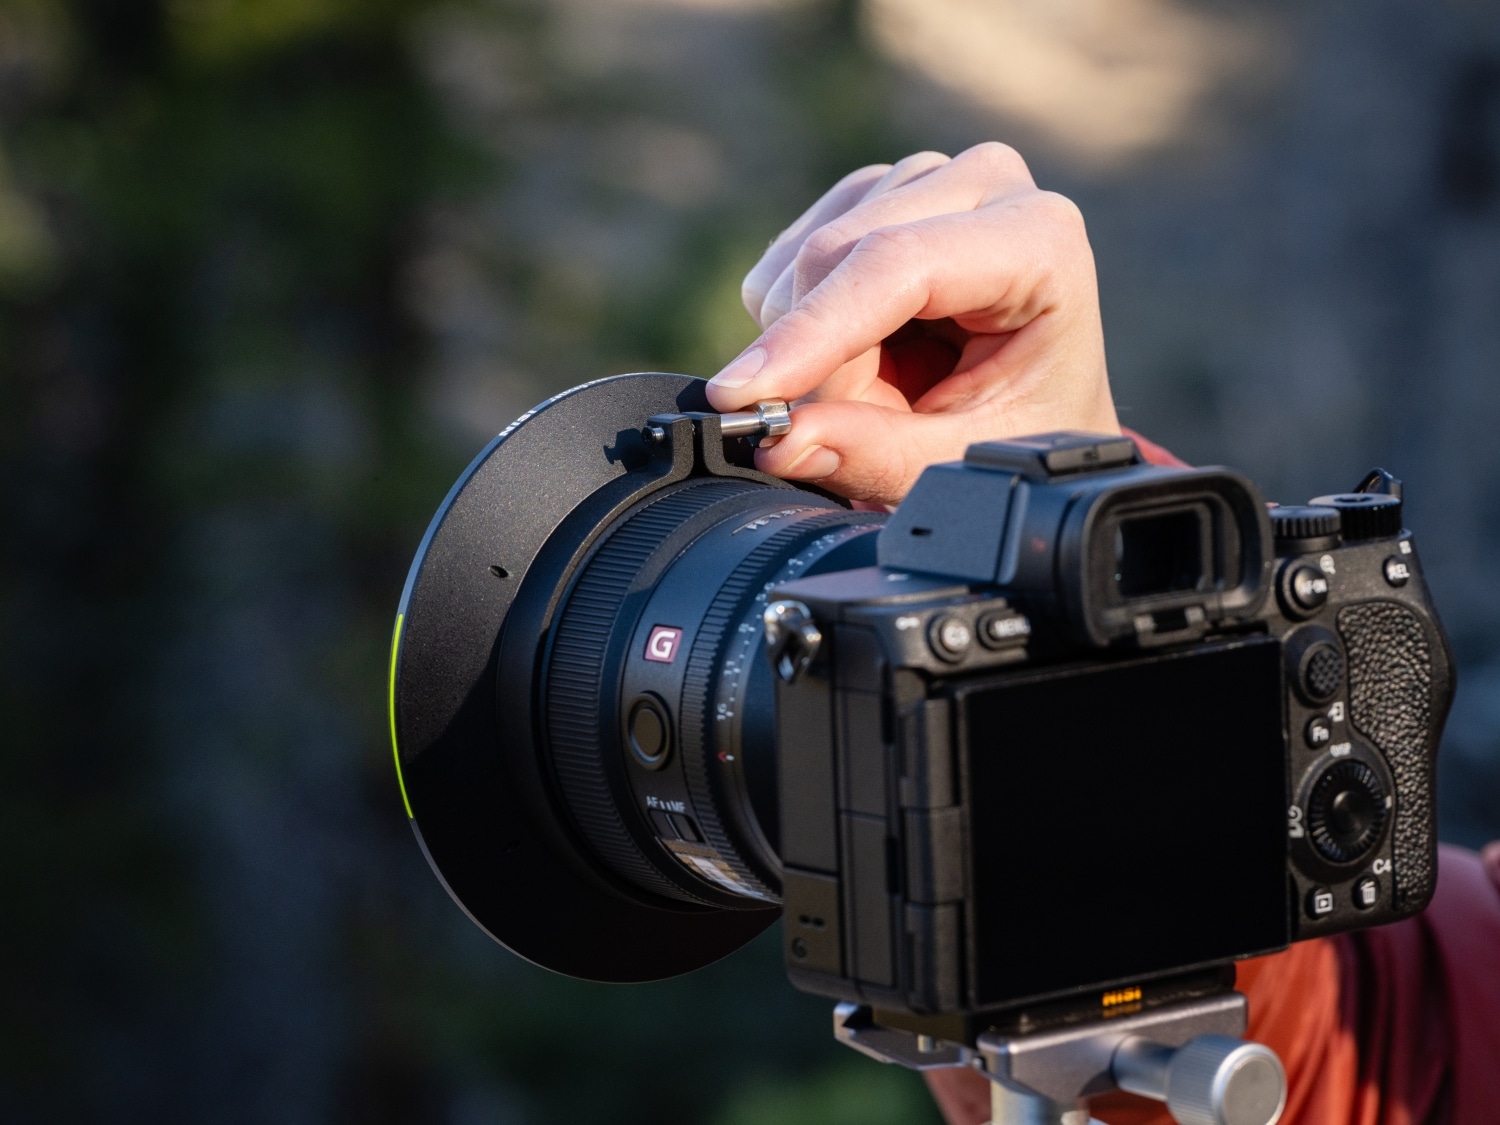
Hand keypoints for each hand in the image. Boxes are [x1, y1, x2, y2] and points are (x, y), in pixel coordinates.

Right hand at [703, 143, 1118, 506]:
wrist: (1036, 404)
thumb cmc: (1022, 430)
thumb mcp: (962, 460)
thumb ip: (876, 455)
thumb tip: (782, 443)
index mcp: (1039, 239)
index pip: (897, 262)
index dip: (813, 330)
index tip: (745, 395)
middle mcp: (984, 184)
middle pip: (835, 253)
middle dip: (810, 359)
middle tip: (825, 434)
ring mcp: (923, 179)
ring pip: (799, 259)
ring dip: (804, 348)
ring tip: (875, 396)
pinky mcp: (871, 195)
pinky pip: (783, 264)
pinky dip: (794, 327)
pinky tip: (857, 354)